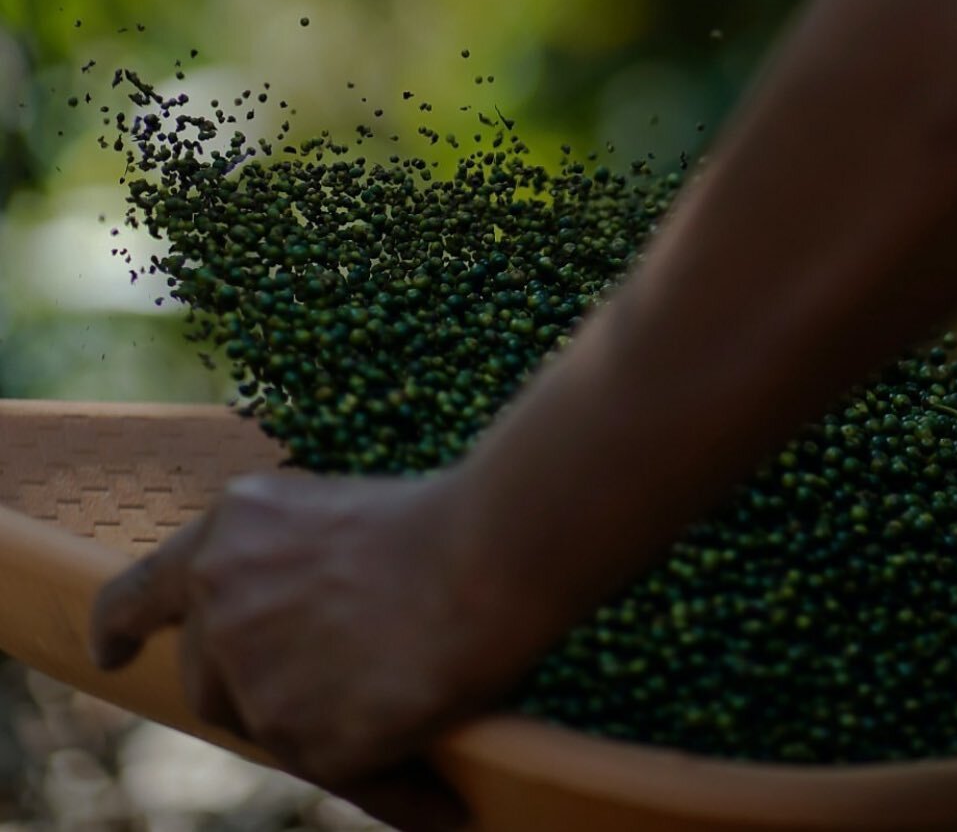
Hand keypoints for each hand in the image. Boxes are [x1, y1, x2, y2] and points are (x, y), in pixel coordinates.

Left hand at [89, 470, 527, 830]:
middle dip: (256, 684)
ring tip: (405, 709)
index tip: (113, 653)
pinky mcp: (306, 739)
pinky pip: (345, 779)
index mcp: (230, 535)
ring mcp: (257, 675)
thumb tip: (278, 635)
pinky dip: (394, 787)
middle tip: (334, 673)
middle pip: (210, 678)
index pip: (139, 593)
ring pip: (272, 729)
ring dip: (325, 727)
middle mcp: (223, 604)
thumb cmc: (437, 521)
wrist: (487, 552)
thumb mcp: (329, 517)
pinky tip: (442, 795)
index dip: (121, 628)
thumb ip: (278, 566)